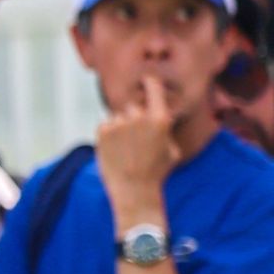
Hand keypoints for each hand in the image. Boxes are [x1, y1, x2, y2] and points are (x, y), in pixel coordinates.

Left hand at [96, 75, 179, 229]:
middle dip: (135, 117)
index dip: (149, 83)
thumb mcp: (171, 149)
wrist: (134, 191)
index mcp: (160, 118)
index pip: (152, 85)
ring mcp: (119, 122)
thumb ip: (164, 127)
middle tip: (136, 139)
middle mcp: (139, 116)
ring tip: (127, 150)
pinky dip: (110, 135)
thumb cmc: (157, 172)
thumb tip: (161, 112)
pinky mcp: (102, 130)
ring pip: (119, 116)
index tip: (146, 81)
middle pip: (134, 105)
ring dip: (121, 127)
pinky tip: (117, 151)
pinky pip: (106, 125)